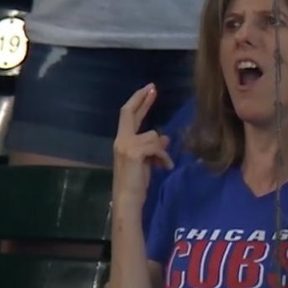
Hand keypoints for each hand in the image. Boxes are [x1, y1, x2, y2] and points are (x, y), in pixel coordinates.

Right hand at [112, 84, 173, 211]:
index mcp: (121, 141)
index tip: (147, 90)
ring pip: (153, 135)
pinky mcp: (135, 152)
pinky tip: (165, 167)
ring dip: (162, 150)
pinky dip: (164, 157)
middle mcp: (121, 141)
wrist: (127, 199)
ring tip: (163, 164)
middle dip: (143, 100)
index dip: (137, 101)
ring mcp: (126, 146)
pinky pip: (157, 146)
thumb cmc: (135, 184)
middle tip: (153, 88)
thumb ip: (152, 148)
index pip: (127, 115)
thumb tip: (165, 137)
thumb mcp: (147, 162)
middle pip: (130, 114)